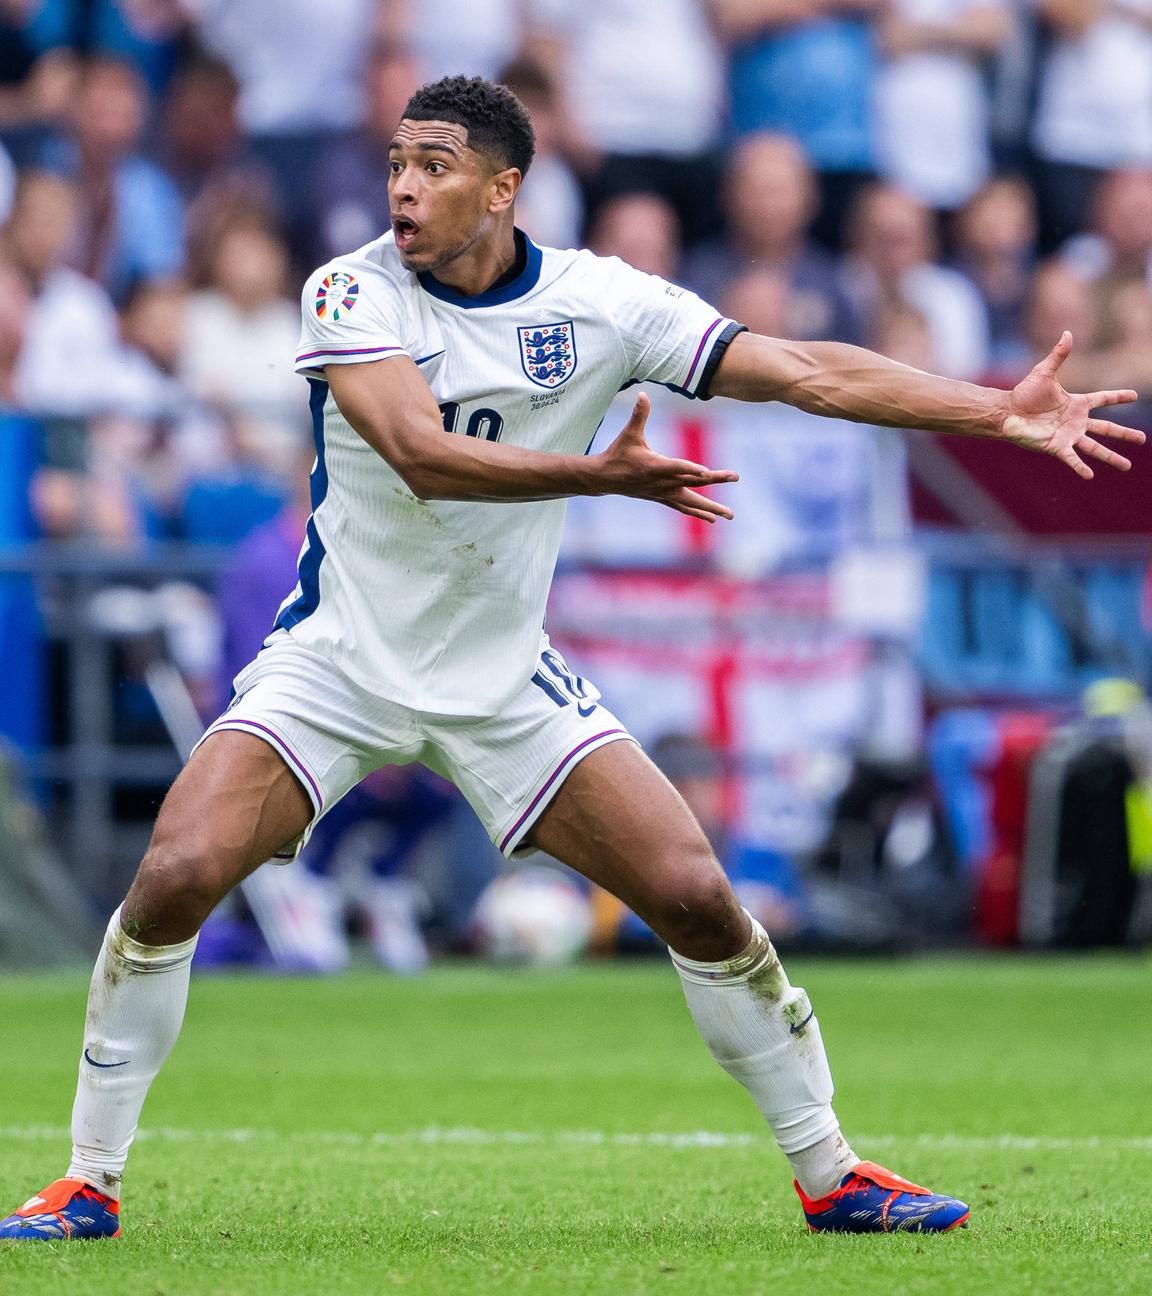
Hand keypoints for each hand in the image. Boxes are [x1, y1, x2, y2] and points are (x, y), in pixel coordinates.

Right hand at [595, 393, 738, 520]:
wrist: (605, 478)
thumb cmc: (618, 454)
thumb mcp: (629, 433)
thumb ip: (639, 414)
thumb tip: (643, 394)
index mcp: (655, 466)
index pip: (677, 467)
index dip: (691, 468)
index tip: (707, 471)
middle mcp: (662, 482)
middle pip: (693, 482)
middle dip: (716, 479)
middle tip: (735, 477)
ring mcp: (663, 493)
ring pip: (691, 502)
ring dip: (711, 509)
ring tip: (729, 515)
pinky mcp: (662, 498)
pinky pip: (684, 507)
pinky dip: (698, 513)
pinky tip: (712, 519)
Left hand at [1001, 332, 1143, 479]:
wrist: (1007, 412)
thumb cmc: (1024, 394)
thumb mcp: (1044, 372)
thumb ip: (1058, 355)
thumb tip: (1068, 333)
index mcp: (1077, 403)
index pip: (1103, 399)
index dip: (1119, 397)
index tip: (1135, 395)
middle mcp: (1076, 421)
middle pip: (1107, 428)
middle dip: (1124, 434)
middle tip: (1142, 439)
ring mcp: (1068, 435)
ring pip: (1095, 447)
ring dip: (1111, 457)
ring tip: (1127, 466)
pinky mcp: (1056, 446)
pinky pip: (1071, 458)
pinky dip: (1080, 467)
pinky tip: (1090, 476)